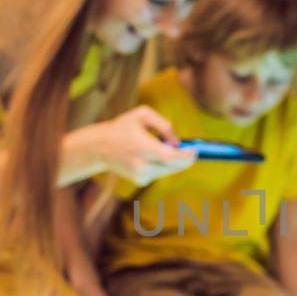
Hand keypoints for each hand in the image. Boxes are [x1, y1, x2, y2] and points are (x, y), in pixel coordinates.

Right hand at [67, 106, 195, 185]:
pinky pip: (160, 173)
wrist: (100, 147)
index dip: (186, 156)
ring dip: (173, 162)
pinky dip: (163, 166)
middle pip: (173, 167)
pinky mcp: (140, 180)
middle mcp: (141, 164)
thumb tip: (176, 142)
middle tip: (192, 153)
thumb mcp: (142, 115)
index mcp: (142, 147)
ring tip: (166, 149)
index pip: (170, 157)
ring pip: (168, 171)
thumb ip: (163, 124)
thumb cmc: (123, 127)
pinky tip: (152, 157)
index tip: (195, 151)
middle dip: (185, 160)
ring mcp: (140, 175)